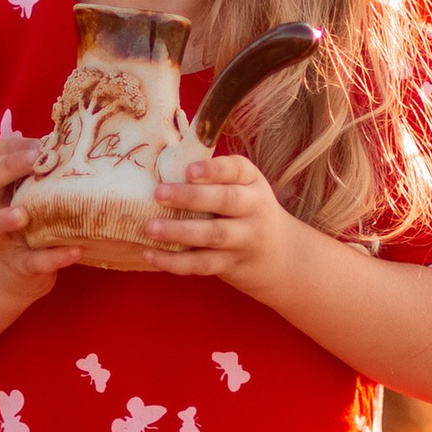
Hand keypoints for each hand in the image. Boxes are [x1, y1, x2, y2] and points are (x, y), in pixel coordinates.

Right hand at [0, 130, 83, 299]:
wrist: (26, 269)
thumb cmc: (39, 217)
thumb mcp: (41, 190)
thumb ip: (53, 170)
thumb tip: (86, 140)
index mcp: (0, 184)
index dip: (11, 147)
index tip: (41, 145)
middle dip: (3, 168)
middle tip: (34, 161)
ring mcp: (1, 239)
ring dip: (2, 219)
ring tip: (23, 214)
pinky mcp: (19, 265)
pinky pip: (31, 262)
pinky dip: (52, 258)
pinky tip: (75, 250)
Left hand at [147, 150, 299, 296]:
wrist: (280, 255)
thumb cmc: (246, 211)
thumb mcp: (243, 188)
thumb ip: (213, 179)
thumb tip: (160, 167)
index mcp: (252, 182)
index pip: (236, 169)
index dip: (213, 169)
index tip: (189, 170)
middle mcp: (254, 208)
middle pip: (225, 201)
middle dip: (191, 197)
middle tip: (158, 194)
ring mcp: (245, 239)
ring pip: (213, 235)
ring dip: (180, 232)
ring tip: (150, 228)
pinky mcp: (232, 264)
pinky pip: (202, 264)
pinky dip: (174, 262)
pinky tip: (150, 255)